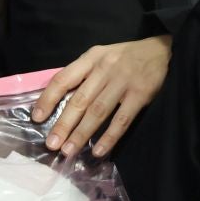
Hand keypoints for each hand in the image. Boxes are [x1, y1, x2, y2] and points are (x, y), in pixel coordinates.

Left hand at [32, 35, 172, 158]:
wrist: (162, 50)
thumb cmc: (125, 57)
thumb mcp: (100, 56)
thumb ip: (83, 74)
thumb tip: (60, 100)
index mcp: (89, 59)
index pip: (62, 80)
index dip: (48, 99)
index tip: (36, 118)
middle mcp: (103, 70)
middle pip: (79, 100)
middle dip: (63, 124)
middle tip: (51, 144)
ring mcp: (122, 82)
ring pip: (97, 112)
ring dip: (81, 133)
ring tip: (68, 150)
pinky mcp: (141, 95)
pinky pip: (122, 119)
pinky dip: (109, 136)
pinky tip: (98, 150)